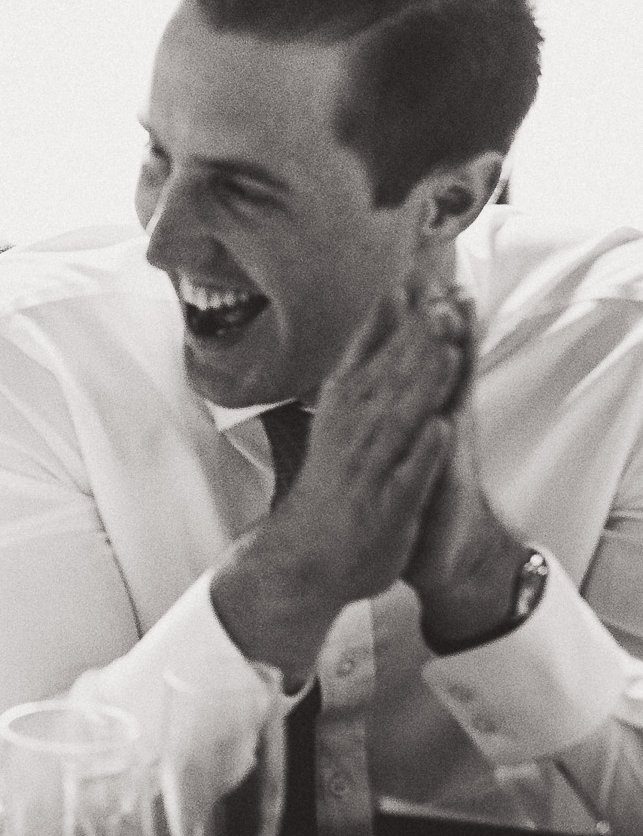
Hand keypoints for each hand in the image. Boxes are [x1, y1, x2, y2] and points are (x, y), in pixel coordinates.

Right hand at [214, 287, 457, 677]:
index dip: (389, 321)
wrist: (306, 557)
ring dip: (422, 385)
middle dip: (415, 341)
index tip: (409, 281)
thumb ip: (356, 373)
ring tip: (446, 350)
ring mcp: (368, 471)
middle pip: (387, 380)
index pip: (366, 358)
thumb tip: (370, 324)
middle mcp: (351, 434)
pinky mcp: (386, 508)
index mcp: (342, 412)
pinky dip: (424, 454)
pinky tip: (442, 429)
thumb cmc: (331, 488)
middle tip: (439, 300)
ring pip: (399, 422)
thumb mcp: (338, 424)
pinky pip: (408, 477)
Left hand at [402, 318, 529, 646]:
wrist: (437, 557)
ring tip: (453, 330)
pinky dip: (439, 447)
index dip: (426, 325)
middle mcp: (441, 428)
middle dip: (448, 333)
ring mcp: (443, 460)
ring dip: (452, 371)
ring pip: (450, 410)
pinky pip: (440, 470)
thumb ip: (395, 398)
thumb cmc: (408, 490)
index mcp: (425, 412)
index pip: (427, 360)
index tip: (423, 279)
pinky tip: (444, 424)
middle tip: (449, 286)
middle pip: (447, 374)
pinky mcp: (438, 495)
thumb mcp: (400, 439)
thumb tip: (381, 359)